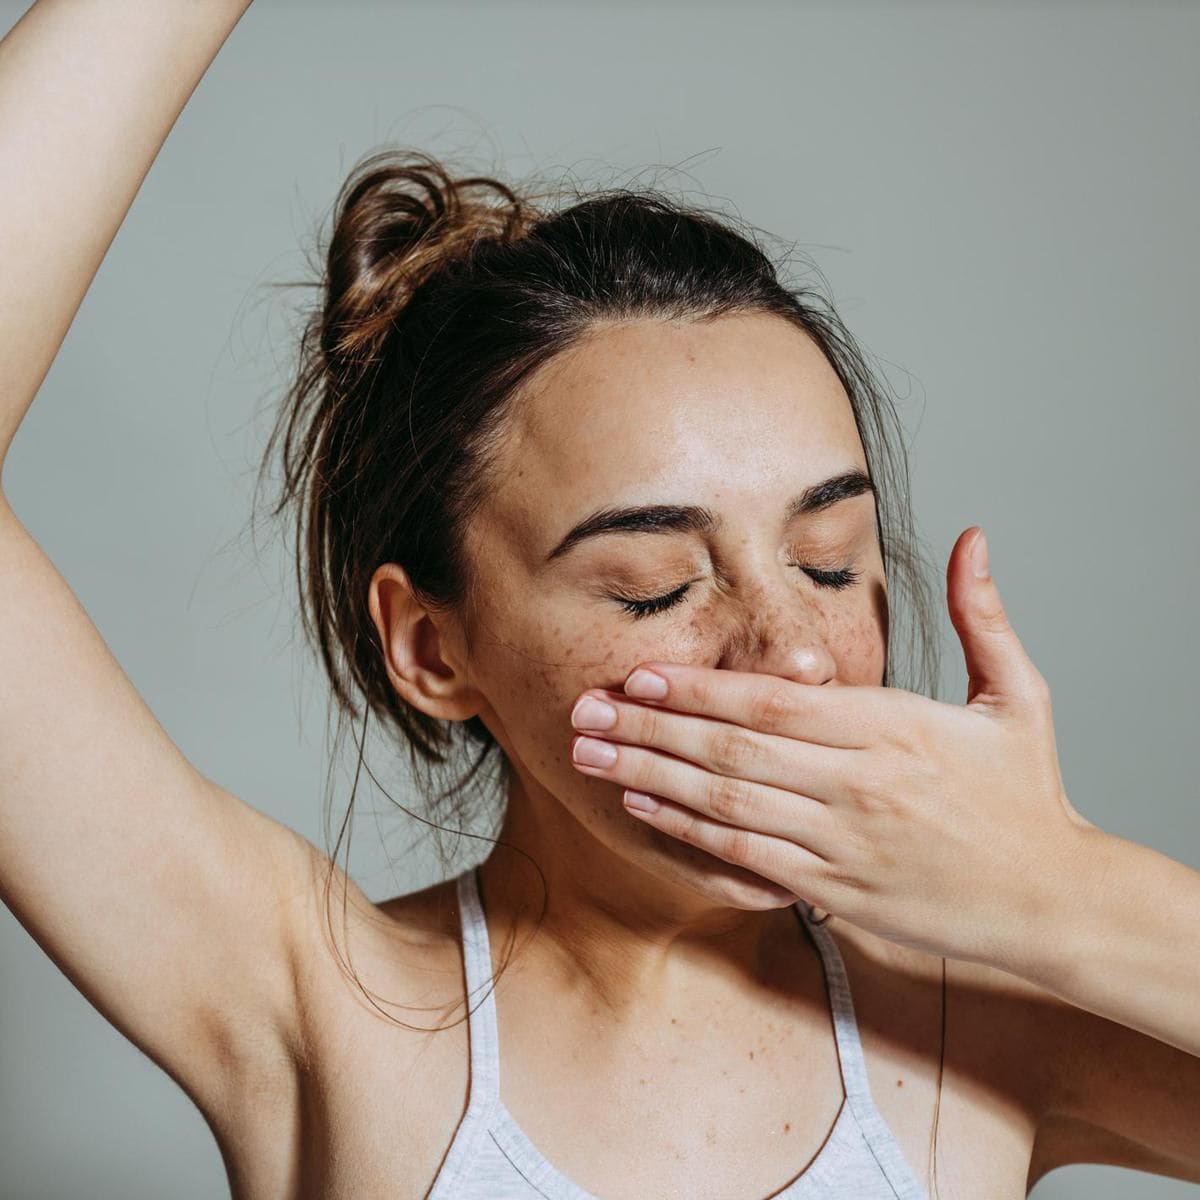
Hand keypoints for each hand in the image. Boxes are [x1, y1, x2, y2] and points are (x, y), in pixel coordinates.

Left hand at [568, 526, 1096, 969]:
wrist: (1055, 901)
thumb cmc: (1027, 796)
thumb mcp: (1019, 696)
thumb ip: (983, 615)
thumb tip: (972, 537)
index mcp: (892, 727)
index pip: (776, 702)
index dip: (701, 688)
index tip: (641, 675)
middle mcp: (857, 783)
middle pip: (733, 750)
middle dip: (649, 729)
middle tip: (582, 712)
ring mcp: (841, 841)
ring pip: (727, 804)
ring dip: (650, 778)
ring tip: (588, 757)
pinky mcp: (836, 889)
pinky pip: (747, 859)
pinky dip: (690, 834)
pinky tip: (643, 810)